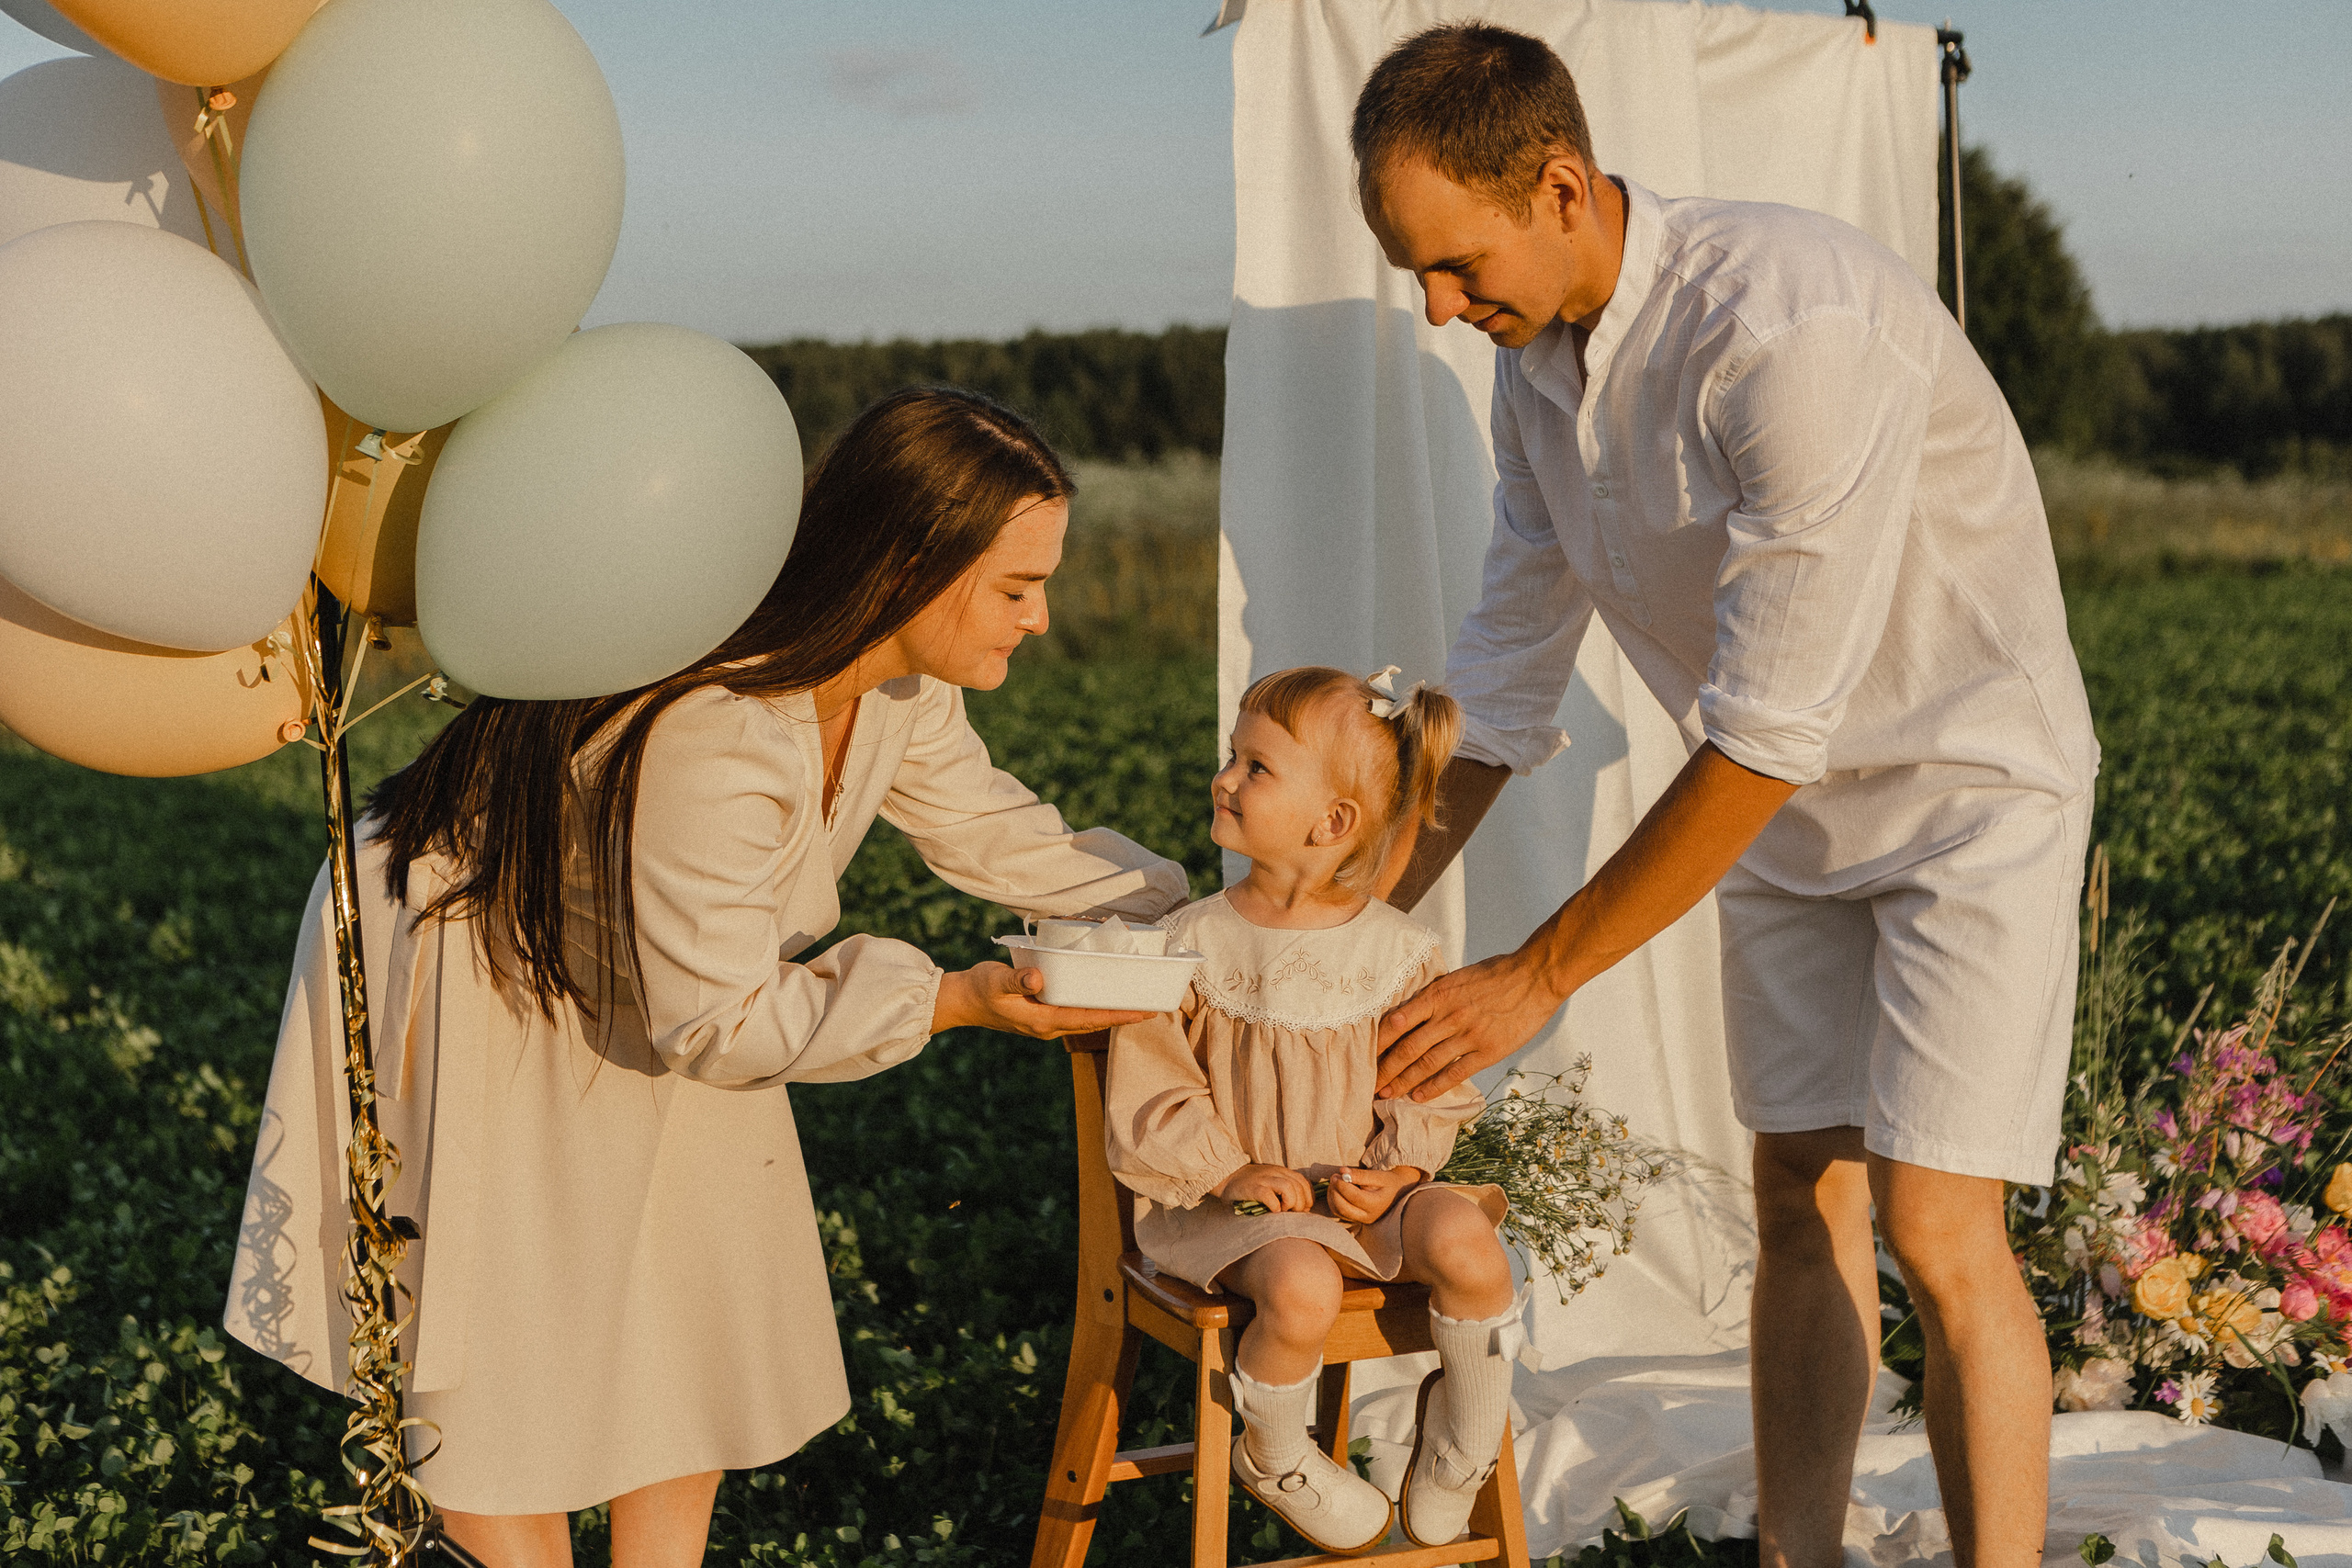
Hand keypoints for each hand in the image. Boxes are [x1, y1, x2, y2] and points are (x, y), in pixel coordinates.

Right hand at [933, 962, 1156, 1039]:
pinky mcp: (1041, 1017)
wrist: (960, 1002)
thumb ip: (1016, 978)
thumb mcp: (996, 981)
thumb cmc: (979, 989)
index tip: (1143, 1013)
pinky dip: (1092, 1010)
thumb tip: (1038, 977)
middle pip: (1094, 1023)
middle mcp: (1049, 1027)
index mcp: (1043, 1021)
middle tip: (1151, 1009)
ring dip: (1109, 1014)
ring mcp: (1045, 1024)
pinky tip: (1100, 999)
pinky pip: (1075, 1015)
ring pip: (1086, 1021)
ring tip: (1133, 1005)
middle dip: (1121, 1017)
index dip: (1117, 1015)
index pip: (1089, 1019)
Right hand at [1217, 1163, 1315, 1213]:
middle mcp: (1275, 1173)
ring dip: (1290, 1203)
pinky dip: (1275, 1206)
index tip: (1303, 1209)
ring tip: (1283, 1210)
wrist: (1226, 1177)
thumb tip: (1302, 1207)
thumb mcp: (1271, 1181)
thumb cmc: (1250, 1184)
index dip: (1308, 1197)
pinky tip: (1272, 1211)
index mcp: (1282, 1171)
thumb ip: (1285, 1188)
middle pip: (1299, 1186)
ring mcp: (1264, 1179)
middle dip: (1301, 1203)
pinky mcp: (1254, 1188)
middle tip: (1292, 1213)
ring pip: (1289, 1188)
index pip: (1304, 1183)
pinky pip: (1270, 1196)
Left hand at [1325, 1165, 1421, 1224]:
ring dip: (1332, 1195)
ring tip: (1335, 1182)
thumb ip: (1360, 1175)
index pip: (1354, 1197)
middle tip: (1334, 1177)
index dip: (1342, 1185)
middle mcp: (1367, 1216)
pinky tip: (1337, 1190)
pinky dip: (1333, 1201)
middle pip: (1343, 1207)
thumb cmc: (1388, 1182)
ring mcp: (1361, 1220)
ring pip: (1338, 1211)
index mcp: (1375, 1205)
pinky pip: (1338, 1212)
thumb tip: (1342, 1171)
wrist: (1397, 1192)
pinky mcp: (1355, 1219)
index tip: (1337, 1173)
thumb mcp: (1378, 1176)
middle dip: (1334, 1191)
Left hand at [1376, 947, 1566, 1100]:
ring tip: (1387, 1094)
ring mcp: (1468, 1035)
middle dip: (1386, 1069)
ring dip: (1404, 1082)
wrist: (1535, 976)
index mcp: (1438, 994)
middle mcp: (1448, 1016)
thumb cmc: (1497, 973)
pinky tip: (1419, 1097)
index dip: (1378, 1042)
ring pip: (1427, 1063)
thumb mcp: (1458, 977)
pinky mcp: (1487, 1051)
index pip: (1398, 1021)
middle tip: (1371, 1084)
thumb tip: (1411, 1012)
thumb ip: (1436, 996)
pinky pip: (1455, 1073)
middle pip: (1408, 1048)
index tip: (1364, 1055)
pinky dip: (1434, 1087)